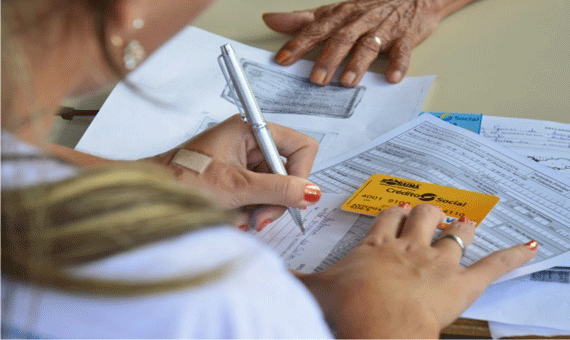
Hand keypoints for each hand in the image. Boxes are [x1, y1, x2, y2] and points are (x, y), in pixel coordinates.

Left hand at [150, 115, 320, 230]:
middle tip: (260, 218)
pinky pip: (261, 195)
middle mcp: (251, 142)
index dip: (301, 174)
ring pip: (276, 188)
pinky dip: (253, 210)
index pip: (300, 147)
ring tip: (244, 220)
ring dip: (264, 208)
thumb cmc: (182, 181)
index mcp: (251, 130)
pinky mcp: (239, 178)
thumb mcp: (236, 187)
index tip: (293, 198)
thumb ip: (277, 189)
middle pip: (289, 171)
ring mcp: (245, 161)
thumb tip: (311, 192)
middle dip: (277, 198)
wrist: (153, 196)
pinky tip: (237, 216)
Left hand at [263, 0, 469, 85]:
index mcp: (340, 16)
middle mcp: (359, 22)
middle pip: (341, 39)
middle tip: (316, 80)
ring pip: (368, 45)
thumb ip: (303, 20)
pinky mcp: (405, 37)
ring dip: (357, 64)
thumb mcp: (333, 12)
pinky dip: (398, 64)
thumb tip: (270, 20)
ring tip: (347, 82)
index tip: (282, 60)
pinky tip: (392, 78)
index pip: (315, 30)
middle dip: (328, 59)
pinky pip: (402, 51)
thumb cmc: (368, 9)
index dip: (298, 44)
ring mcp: (383, 29)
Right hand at [296, 204, 536, 337]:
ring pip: (456, 234)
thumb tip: (264, 272)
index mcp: (378, 246)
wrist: (375, 325)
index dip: (395, 212)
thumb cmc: (348, 306)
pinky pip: (492, 266)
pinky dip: (513, 257)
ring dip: (464, 228)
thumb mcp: (313, 290)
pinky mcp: (462, 285)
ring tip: (468, 222)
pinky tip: (529, 247)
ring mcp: (438, 263)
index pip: (389, 217)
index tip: (398, 209)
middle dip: (430, 213)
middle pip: (424, 216)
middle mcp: (409, 248)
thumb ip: (293, 279)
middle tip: (432, 212)